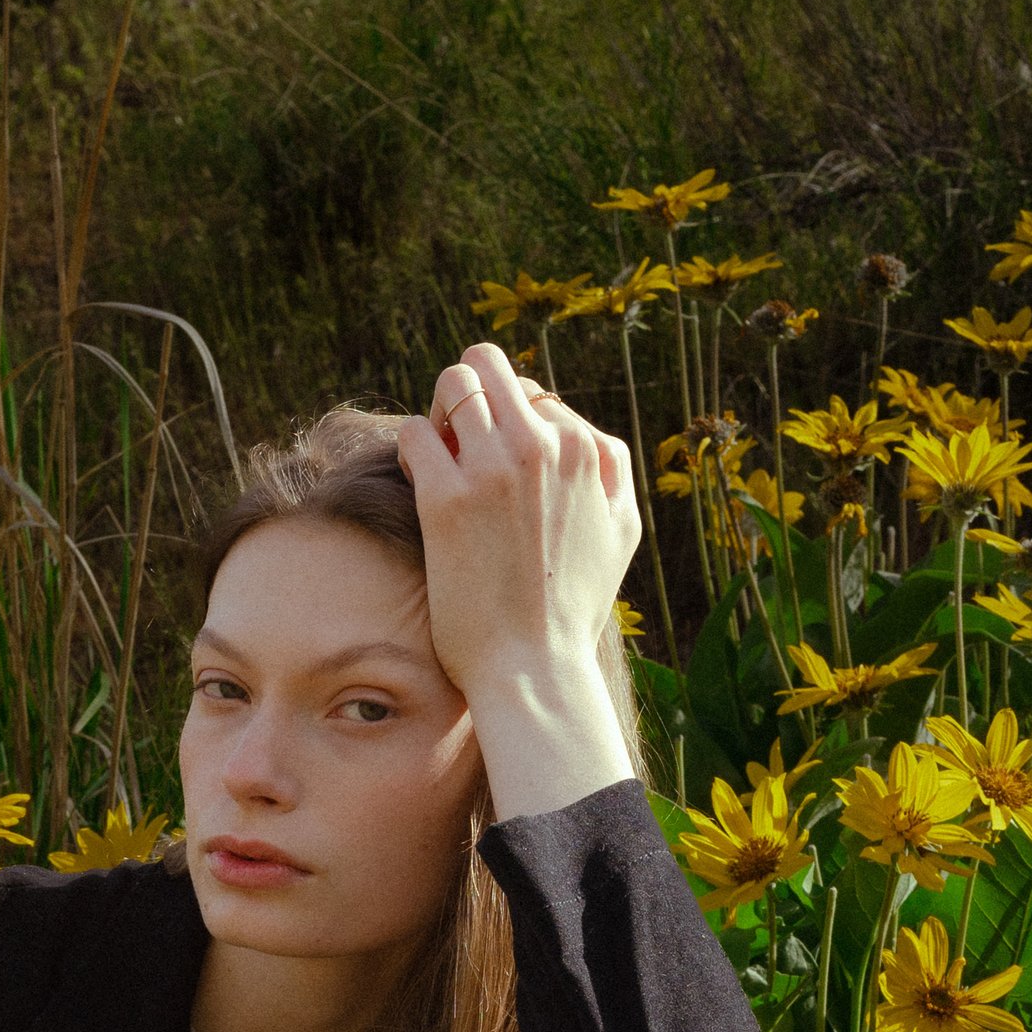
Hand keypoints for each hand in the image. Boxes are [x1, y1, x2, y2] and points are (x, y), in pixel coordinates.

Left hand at [395, 340, 640, 810]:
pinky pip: (412, 433)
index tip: (496, 463)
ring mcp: (492, 468)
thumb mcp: (620, 529)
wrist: (533, 666)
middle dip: (467, 396)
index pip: (533, 392)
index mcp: (585, 448)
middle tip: (457, 443)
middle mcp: (542, 445)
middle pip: (487, 364)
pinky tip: (420, 485)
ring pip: (451, 383)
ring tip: (439, 461)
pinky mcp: (446, 498)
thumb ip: (609, 469)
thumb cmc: (572, 607)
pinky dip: (411, 449)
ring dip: (437, 416)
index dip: (506, 423)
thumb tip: (582, 433)